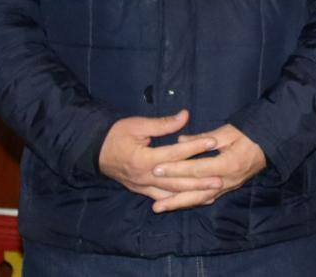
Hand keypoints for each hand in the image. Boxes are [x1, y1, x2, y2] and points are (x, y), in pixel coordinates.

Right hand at [98, 110, 220, 201]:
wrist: (95, 151)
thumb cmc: (116, 135)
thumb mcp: (138, 125)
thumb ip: (163, 124)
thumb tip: (185, 115)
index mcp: (144, 159)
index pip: (175, 153)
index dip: (195, 147)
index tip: (213, 142)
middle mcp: (144, 177)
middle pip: (176, 180)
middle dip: (199, 180)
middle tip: (220, 179)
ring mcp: (142, 186)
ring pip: (171, 193)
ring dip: (192, 194)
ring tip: (213, 193)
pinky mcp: (141, 190)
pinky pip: (162, 198)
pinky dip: (179, 200)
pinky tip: (194, 200)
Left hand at [147, 123, 266, 212]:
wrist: (271, 143)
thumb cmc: (250, 134)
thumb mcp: (229, 131)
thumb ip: (204, 138)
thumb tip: (180, 140)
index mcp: (229, 164)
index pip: (197, 169)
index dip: (176, 169)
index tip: (157, 169)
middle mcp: (229, 180)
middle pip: (197, 191)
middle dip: (173, 193)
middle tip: (151, 198)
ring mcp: (230, 186)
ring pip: (201, 199)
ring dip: (179, 204)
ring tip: (159, 208)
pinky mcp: (229, 188)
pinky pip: (208, 198)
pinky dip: (193, 202)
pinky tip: (179, 204)